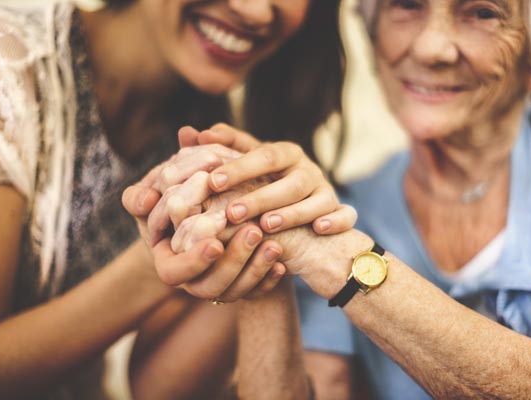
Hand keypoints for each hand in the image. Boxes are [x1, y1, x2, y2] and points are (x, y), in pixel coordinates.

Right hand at [124, 164, 285, 301]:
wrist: (205, 214)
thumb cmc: (174, 201)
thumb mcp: (155, 198)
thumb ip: (141, 197)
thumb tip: (144, 198)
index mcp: (168, 263)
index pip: (174, 273)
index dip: (194, 261)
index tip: (215, 242)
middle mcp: (192, 282)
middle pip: (209, 287)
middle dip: (233, 262)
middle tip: (253, 232)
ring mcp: (218, 287)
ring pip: (235, 292)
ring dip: (256, 269)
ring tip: (274, 245)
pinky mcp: (241, 286)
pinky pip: (256, 293)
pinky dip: (269, 280)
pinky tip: (282, 265)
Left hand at [178, 123, 357, 234]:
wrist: (300, 214)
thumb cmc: (263, 186)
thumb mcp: (243, 168)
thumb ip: (218, 152)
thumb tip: (185, 132)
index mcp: (283, 154)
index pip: (262, 155)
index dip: (239, 167)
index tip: (211, 180)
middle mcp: (307, 169)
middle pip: (288, 180)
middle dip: (260, 196)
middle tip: (232, 212)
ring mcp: (326, 190)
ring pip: (316, 198)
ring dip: (292, 212)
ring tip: (266, 224)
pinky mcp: (341, 211)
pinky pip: (345, 214)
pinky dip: (336, 220)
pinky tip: (319, 230)